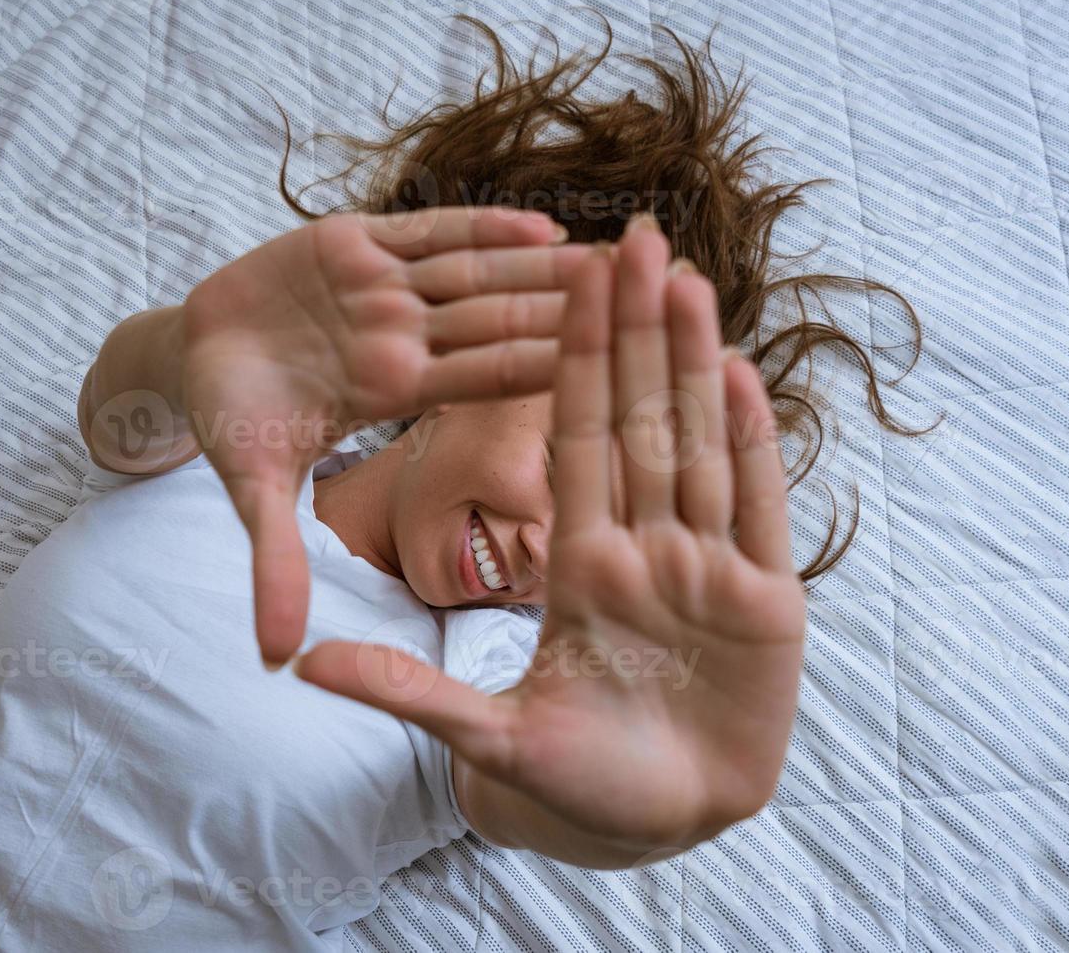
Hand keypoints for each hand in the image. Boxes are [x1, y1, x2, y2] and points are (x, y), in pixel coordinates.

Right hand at [181, 207, 590, 666]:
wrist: (190, 354)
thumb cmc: (228, 420)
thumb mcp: (249, 488)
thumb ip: (275, 561)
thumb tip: (274, 660)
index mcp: (392, 390)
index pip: (488, 378)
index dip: (554, 366)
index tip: (625, 370)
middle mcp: (404, 339)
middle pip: (503, 319)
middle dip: (578, 308)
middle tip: (660, 301)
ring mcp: (385, 287)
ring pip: (480, 270)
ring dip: (548, 263)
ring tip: (623, 257)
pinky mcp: (358, 240)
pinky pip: (429, 230)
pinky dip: (481, 225)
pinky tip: (542, 224)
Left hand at [294, 216, 805, 862]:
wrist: (667, 830)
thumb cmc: (583, 789)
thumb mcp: (490, 739)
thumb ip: (407, 692)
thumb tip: (300, 663)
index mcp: (577, 568)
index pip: (573, 443)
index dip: (569, 362)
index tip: (562, 283)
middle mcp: (642, 552)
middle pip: (640, 423)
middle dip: (637, 333)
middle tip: (634, 237)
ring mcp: (707, 571)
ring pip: (700, 447)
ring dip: (695, 364)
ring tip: (687, 279)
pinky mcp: (768, 602)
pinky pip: (758, 508)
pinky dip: (754, 444)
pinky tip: (743, 372)